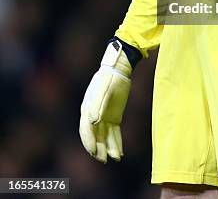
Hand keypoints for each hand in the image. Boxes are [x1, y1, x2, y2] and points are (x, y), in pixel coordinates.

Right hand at [79, 40, 131, 162]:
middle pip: (95, 136)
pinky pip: (114, 133)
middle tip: (104, 160)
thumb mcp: (102, 91)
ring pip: (105, 137)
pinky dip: (116, 143)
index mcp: (87, 109)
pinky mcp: (114, 117)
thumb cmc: (107, 79)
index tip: (94, 152)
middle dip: (98, 149)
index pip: (86, 129)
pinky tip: (119, 153)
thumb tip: (93, 122)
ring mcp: (104, 117)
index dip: (89, 141)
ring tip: (115, 158)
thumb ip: (97, 106)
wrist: (118, 70)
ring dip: (109, 148)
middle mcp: (94, 116)